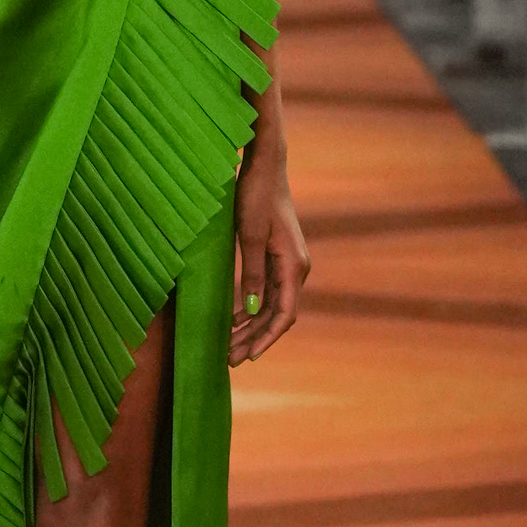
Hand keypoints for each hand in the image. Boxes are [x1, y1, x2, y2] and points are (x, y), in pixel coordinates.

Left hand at [230, 133, 309, 365]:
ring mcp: (288, 263)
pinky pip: (268, 291)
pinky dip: (252, 308)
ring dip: (252, 326)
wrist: (266, 167)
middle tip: (229, 359)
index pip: (284, 314)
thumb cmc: (256, 196)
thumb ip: (251, 274)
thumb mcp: (249, 236)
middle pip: (278, 314)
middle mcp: (296, 268)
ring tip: (230, 346)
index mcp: (293, 266)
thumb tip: (251, 311)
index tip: (248, 357)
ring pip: (272, 305)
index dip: (267, 338)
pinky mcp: (278, 257)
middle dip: (254, 338)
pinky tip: (235, 320)